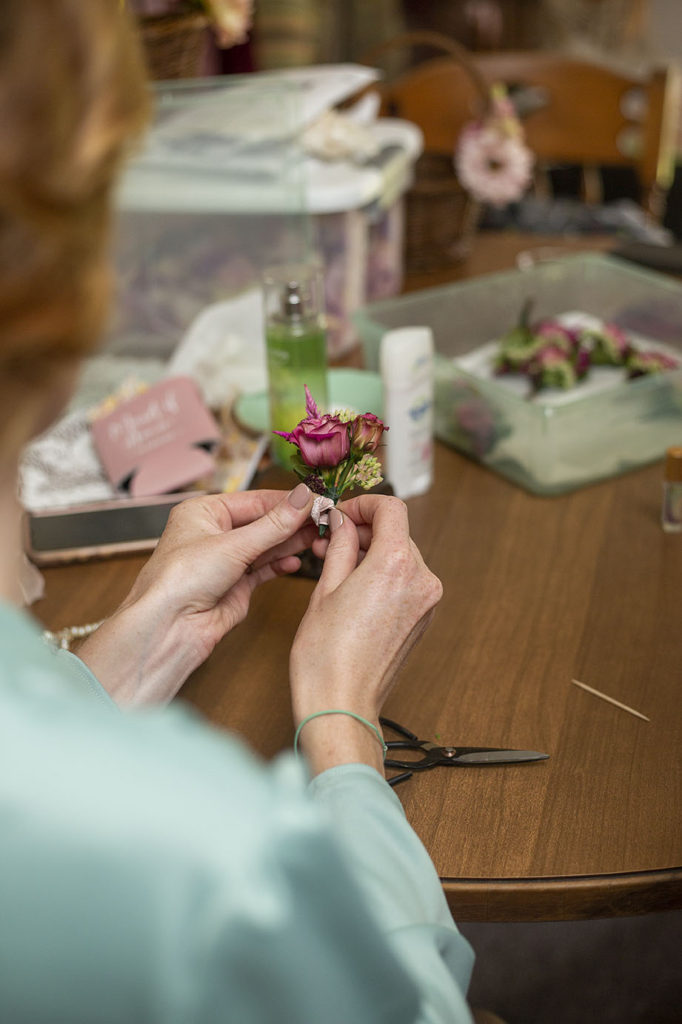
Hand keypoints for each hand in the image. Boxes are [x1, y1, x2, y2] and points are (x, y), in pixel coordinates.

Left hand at [78, 485, 315, 704]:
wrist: (169, 629)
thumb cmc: (181, 579)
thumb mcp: (233, 545)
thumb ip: (274, 524)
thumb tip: (304, 497)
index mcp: (204, 512)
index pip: (255, 500)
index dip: (287, 500)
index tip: (317, 498)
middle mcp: (214, 534)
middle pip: (263, 522)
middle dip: (293, 521)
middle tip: (325, 518)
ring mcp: (225, 561)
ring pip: (266, 546)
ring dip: (291, 542)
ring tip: (319, 537)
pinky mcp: (235, 586)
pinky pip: (264, 569)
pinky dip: (281, 565)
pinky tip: (297, 561)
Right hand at [290, 494, 441, 775]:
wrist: (341, 705)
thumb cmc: (326, 655)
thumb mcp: (325, 588)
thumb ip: (340, 546)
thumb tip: (342, 522)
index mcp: (395, 565)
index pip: (392, 508)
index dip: (364, 504)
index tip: (341, 514)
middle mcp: (420, 580)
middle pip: (397, 533)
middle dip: (363, 531)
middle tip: (329, 540)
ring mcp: (427, 602)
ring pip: (401, 556)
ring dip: (371, 552)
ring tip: (335, 565)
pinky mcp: (423, 619)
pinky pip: (406, 581)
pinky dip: (383, 574)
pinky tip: (353, 587)